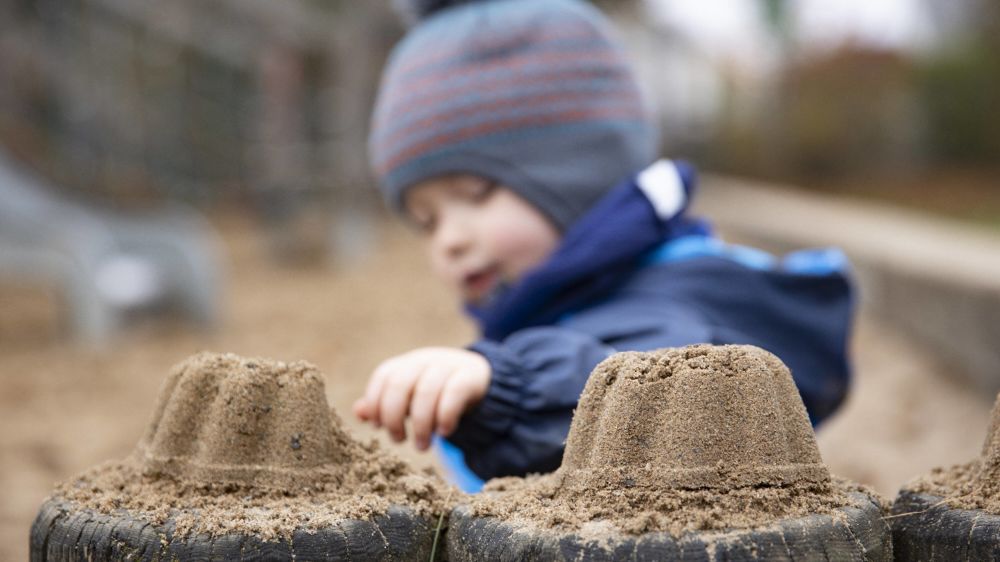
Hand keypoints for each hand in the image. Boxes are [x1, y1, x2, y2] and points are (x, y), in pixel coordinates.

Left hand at [352, 347, 490, 450]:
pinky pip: (454, 393)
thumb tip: (360, 412)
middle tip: (399, 441)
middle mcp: (423, 360)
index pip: (383, 377)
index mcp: (405, 364)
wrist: (478, 378)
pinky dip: (446, 416)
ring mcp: (447, 365)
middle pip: (400, 384)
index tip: (377, 427)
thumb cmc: (435, 392)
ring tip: (422, 447)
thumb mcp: (409, 398)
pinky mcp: (469, 376)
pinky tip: (444, 433)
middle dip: (394, 417)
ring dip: (421, 424)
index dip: (376, 402)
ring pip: (426, 391)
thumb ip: (384, 405)